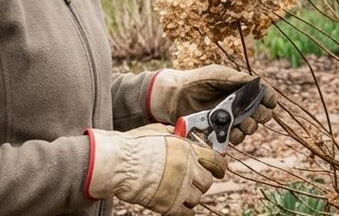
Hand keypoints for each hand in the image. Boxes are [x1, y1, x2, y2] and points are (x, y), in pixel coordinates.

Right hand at [84, 124, 225, 214]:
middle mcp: (188, 168)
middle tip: (191, 181)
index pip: (216, 160)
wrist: (118, 165)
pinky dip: (184, 211)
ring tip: (178, 192)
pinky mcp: (170, 205)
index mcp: (187, 149)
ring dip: (190, 196)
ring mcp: (180, 188)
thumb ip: (171, 134)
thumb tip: (177, 132)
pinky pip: (188, 213)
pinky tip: (177, 205)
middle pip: (207, 181)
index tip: (220, 170)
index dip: (219, 166)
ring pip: (197, 198)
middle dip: (200, 182)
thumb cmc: (133, 146)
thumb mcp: (156, 131)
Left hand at [148, 65, 277, 144]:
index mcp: (242, 89)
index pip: (264, 94)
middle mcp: (240, 105)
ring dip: (249, 127)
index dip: (269, 99)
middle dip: (262, 115)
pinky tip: (230, 133)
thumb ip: (236, 78)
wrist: (175, 96)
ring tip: (241, 125)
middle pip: (262, 114)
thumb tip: (258, 81)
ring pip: (250, 128)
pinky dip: (236, 137)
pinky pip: (235, 138)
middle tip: (255, 115)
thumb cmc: (197, 81)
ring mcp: (231, 119)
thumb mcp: (217, 74)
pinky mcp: (221, 131)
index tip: (269, 102)